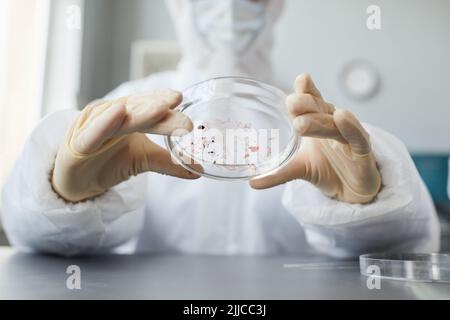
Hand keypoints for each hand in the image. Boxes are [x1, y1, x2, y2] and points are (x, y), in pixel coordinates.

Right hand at [52, 90, 199, 202]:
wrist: (76, 182)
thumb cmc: (108, 162)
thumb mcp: (142, 161)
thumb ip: (168, 162)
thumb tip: (198, 169)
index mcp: (127, 116)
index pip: (149, 108)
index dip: (164, 102)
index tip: (182, 99)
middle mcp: (110, 115)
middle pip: (137, 110)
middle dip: (158, 106)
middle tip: (178, 101)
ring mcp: (93, 126)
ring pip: (118, 118)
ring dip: (139, 111)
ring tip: (160, 107)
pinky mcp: (78, 143)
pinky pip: (93, 133)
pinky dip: (104, 122)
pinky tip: (118, 112)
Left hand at [250, 74, 380, 203]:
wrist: (351, 190)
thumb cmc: (327, 169)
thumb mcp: (300, 168)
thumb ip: (278, 172)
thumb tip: (252, 182)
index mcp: (318, 121)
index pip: (312, 101)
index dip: (306, 90)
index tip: (299, 80)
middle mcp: (334, 123)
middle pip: (320, 109)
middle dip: (306, 104)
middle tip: (291, 103)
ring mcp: (348, 135)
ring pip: (333, 124)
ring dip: (318, 122)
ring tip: (301, 123)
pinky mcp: (363, 151)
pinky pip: (357, 137)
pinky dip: (350, 127)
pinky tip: (342, 117)